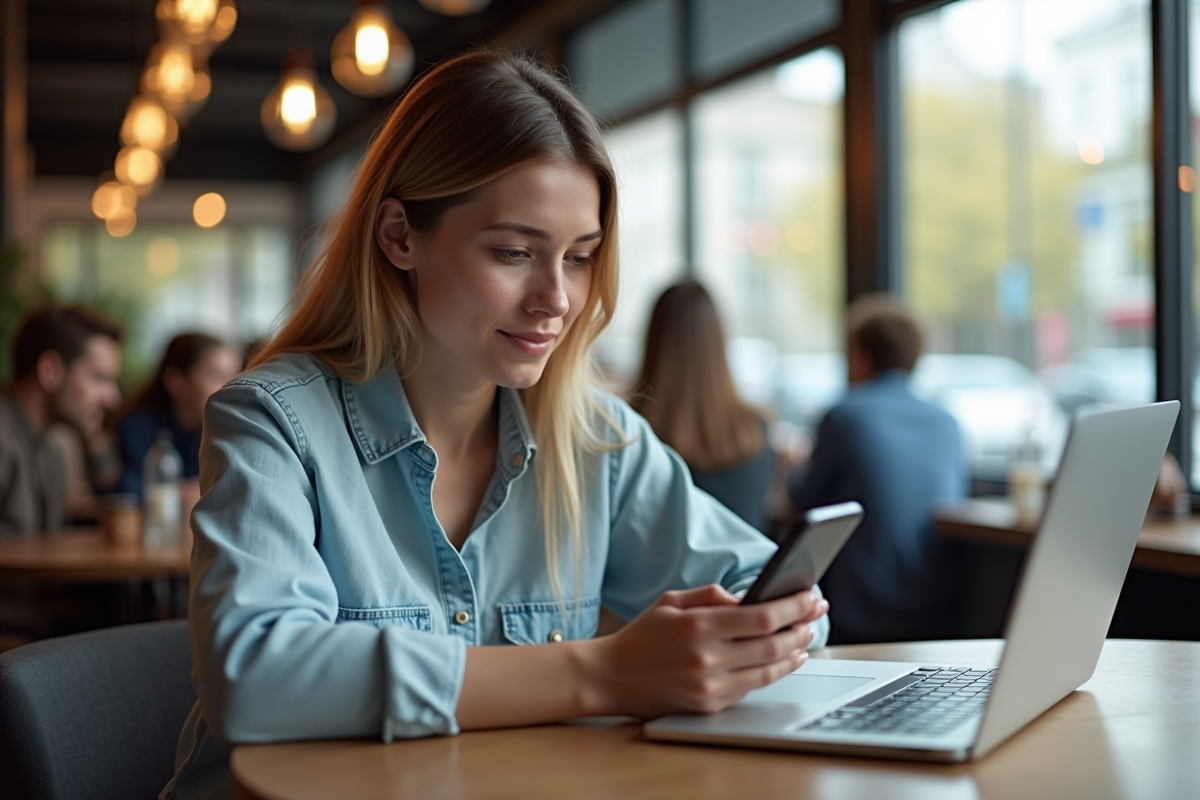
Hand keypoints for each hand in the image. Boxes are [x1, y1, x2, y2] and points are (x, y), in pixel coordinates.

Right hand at [582, 585, 828, 718]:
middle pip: (773, 645)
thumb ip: (711, 595)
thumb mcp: (671, 601)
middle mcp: (707, 658)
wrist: (610, 677)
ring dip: (794, 654)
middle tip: (817, 614)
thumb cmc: (641, 636)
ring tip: (805, 638)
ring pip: (768, 671)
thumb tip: (747, 598)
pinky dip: (771, 672)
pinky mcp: (708, 706)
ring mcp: (709, 686)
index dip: (794, 606)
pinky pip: (750, 688)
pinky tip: (782, 660)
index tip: (812, 596)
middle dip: (802, 627)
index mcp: (699, 626)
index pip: (763, 616)